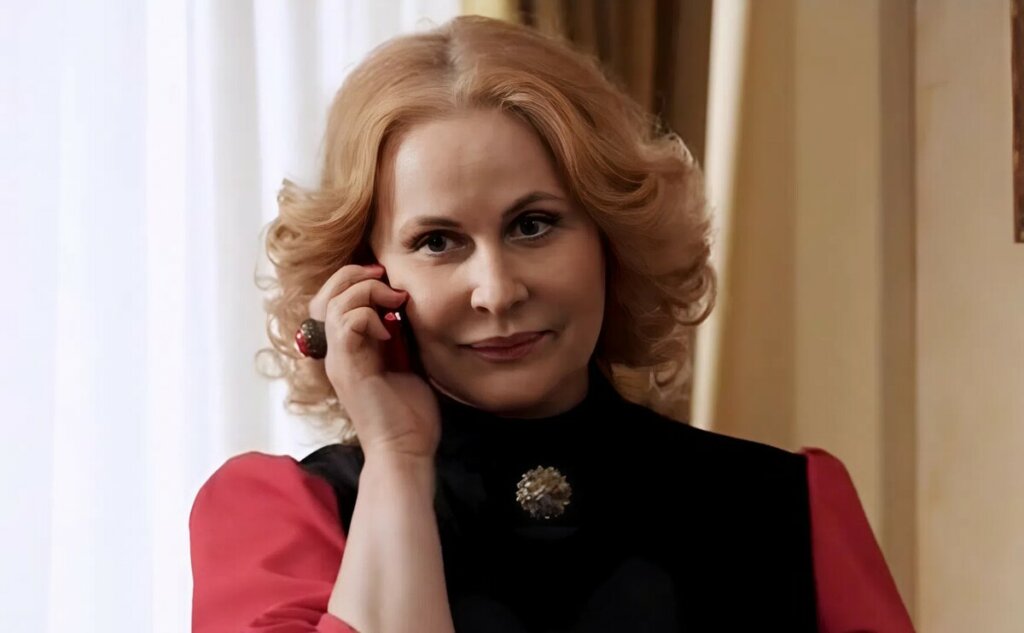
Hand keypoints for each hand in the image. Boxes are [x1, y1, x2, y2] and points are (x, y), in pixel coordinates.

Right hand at [308, 263, 440, 459]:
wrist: (406, 450)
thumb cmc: (410, 414)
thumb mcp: (407, 362)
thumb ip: (400, 334)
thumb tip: (407, 305)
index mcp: (348, 349)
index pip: (332, 299)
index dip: (355, 280)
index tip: (390, 281)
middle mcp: (335, 353)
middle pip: (323, 295)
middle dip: (354, 276)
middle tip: (386, 279)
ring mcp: (338, 361)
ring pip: (332, 304)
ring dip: (365, 292)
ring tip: (394, 303)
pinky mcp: (347, 369)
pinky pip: (345, 324)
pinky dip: (367, 316)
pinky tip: (389, 332)